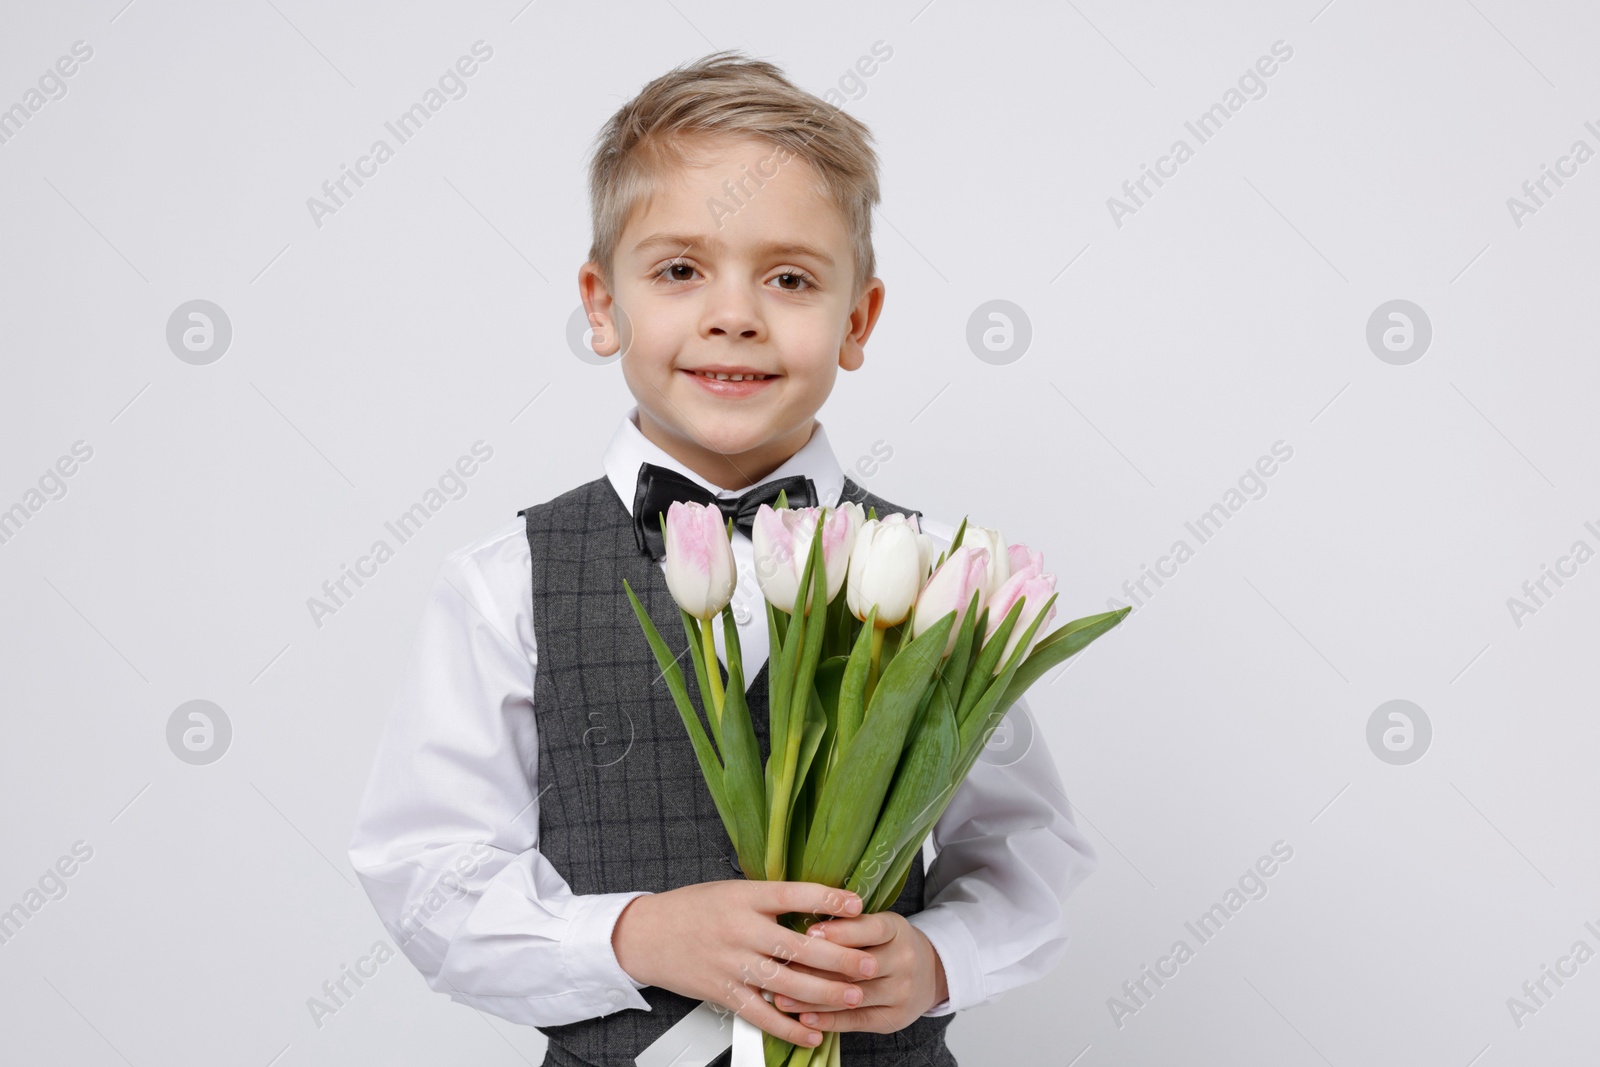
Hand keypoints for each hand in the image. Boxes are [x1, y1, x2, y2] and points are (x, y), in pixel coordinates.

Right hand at [612, 880, 880, 1049]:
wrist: (648, 934)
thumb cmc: (692, 909)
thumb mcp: (731, 891)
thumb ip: (769, 900)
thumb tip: (816, 906)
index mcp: (743, 898)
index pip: (791, 895)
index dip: (826, 899)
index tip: (857, 905)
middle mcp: (740, 930)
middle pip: (798, 946)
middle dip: (839, 957)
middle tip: (869, 963)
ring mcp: (732, 964)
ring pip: (786, 983)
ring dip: (824, 994)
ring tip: (854, 997)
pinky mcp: (724, 993)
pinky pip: (761, 1015)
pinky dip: (789, 1028)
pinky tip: (812, 1033)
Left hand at [767, 910, 947, 1033]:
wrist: (930, 973)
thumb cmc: (888, 944)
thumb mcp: (877, 924)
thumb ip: (848, 924)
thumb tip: (801, 925)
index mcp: (897, 929)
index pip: (870, 929)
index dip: (840, 932)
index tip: (809, 933)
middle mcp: (904, 960)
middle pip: (859, 966)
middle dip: (818, 968)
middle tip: (784, 969)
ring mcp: (902, 991)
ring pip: (853, 995)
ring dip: (814, 999)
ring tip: (781, 999)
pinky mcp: (894, 1018)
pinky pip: (857, 1020)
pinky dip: (829, 1021)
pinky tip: (805, 1019)